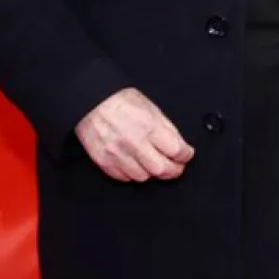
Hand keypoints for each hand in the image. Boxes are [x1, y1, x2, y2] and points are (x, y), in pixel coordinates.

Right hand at [74, 87, 194, 182]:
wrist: (91, 102)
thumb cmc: (120, 101)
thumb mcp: (151, 107)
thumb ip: (166, 128)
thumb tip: (179, 144)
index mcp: (149, 127)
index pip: (177, 151)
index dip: (186, 155)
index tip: (186, 155)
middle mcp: (134, 143)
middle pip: (162, 170)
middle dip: (174, 170)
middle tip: (177, 167)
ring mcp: (118, 154)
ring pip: (143, 177)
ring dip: (153, 173)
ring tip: (155, 164)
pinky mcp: (104, 162)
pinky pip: (124, 178)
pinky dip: (133, 174)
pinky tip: (137, 166)